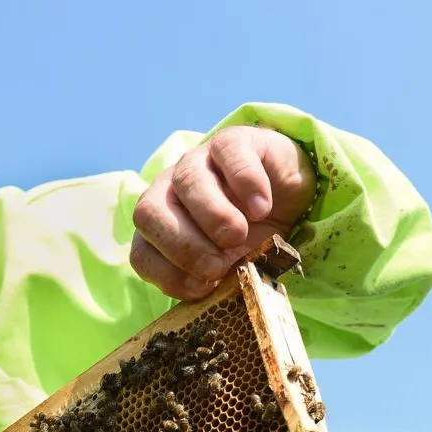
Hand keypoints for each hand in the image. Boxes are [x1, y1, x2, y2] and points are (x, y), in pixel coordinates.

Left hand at [129, 126, 315, 299]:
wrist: (289, 196)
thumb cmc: (252, 237)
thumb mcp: (231, 266)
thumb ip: (213, 278)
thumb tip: (206, 290)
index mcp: (162, 228)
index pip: (142, 254)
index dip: (168, 276)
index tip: (204, 288)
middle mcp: (170, 191)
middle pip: (148, 212)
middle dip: (182, 246)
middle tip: (217, 265)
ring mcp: (199, 161)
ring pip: (186, 180)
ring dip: (212, 216)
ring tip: (240, 236)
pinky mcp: (233, 141)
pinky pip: (227, 152)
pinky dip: (245, 183)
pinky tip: (262, 208)